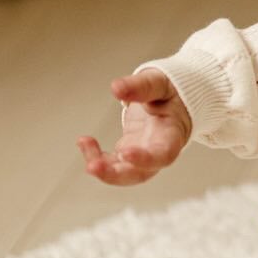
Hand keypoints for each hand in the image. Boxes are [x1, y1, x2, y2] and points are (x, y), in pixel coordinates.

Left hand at [76, 68, 193, 185]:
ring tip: (85, 144)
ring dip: (102, 168)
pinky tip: (85, 142)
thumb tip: (117, 88)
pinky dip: (95, 156)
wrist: (172, 99)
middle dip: (115, 174)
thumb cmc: (171, 93)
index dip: (145, 159)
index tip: (124, 154)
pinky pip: (111, 163)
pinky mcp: (127, 153)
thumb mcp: (160, 83)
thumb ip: (141, 86)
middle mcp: (158, 151)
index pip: (163, 154)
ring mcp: (142, 155)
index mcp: (172, 135)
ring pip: (123, 173)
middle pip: (140, 174)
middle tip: (93, 166)